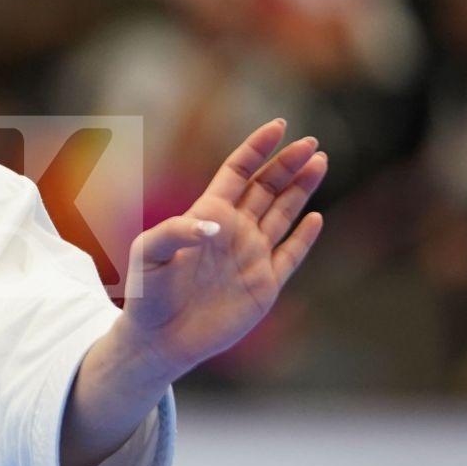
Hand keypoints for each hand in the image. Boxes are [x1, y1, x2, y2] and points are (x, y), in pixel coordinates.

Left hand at [119, 118, 326, 379]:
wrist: (159, 339)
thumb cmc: (146, 293)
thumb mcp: (148, 254)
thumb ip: (175, 232)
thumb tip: (215, 225)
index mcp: (207, 215)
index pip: (238, 172)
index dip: (257, 148)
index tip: (279, 126)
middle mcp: (233, 230)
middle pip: (267, 187)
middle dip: (288, 163)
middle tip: (311, 143)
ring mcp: (251, 256)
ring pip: (283, 214)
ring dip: (301, 189)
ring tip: (320, 162)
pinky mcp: (263, 285)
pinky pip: (290, 256)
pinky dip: (304, 238)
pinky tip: (316, 218)